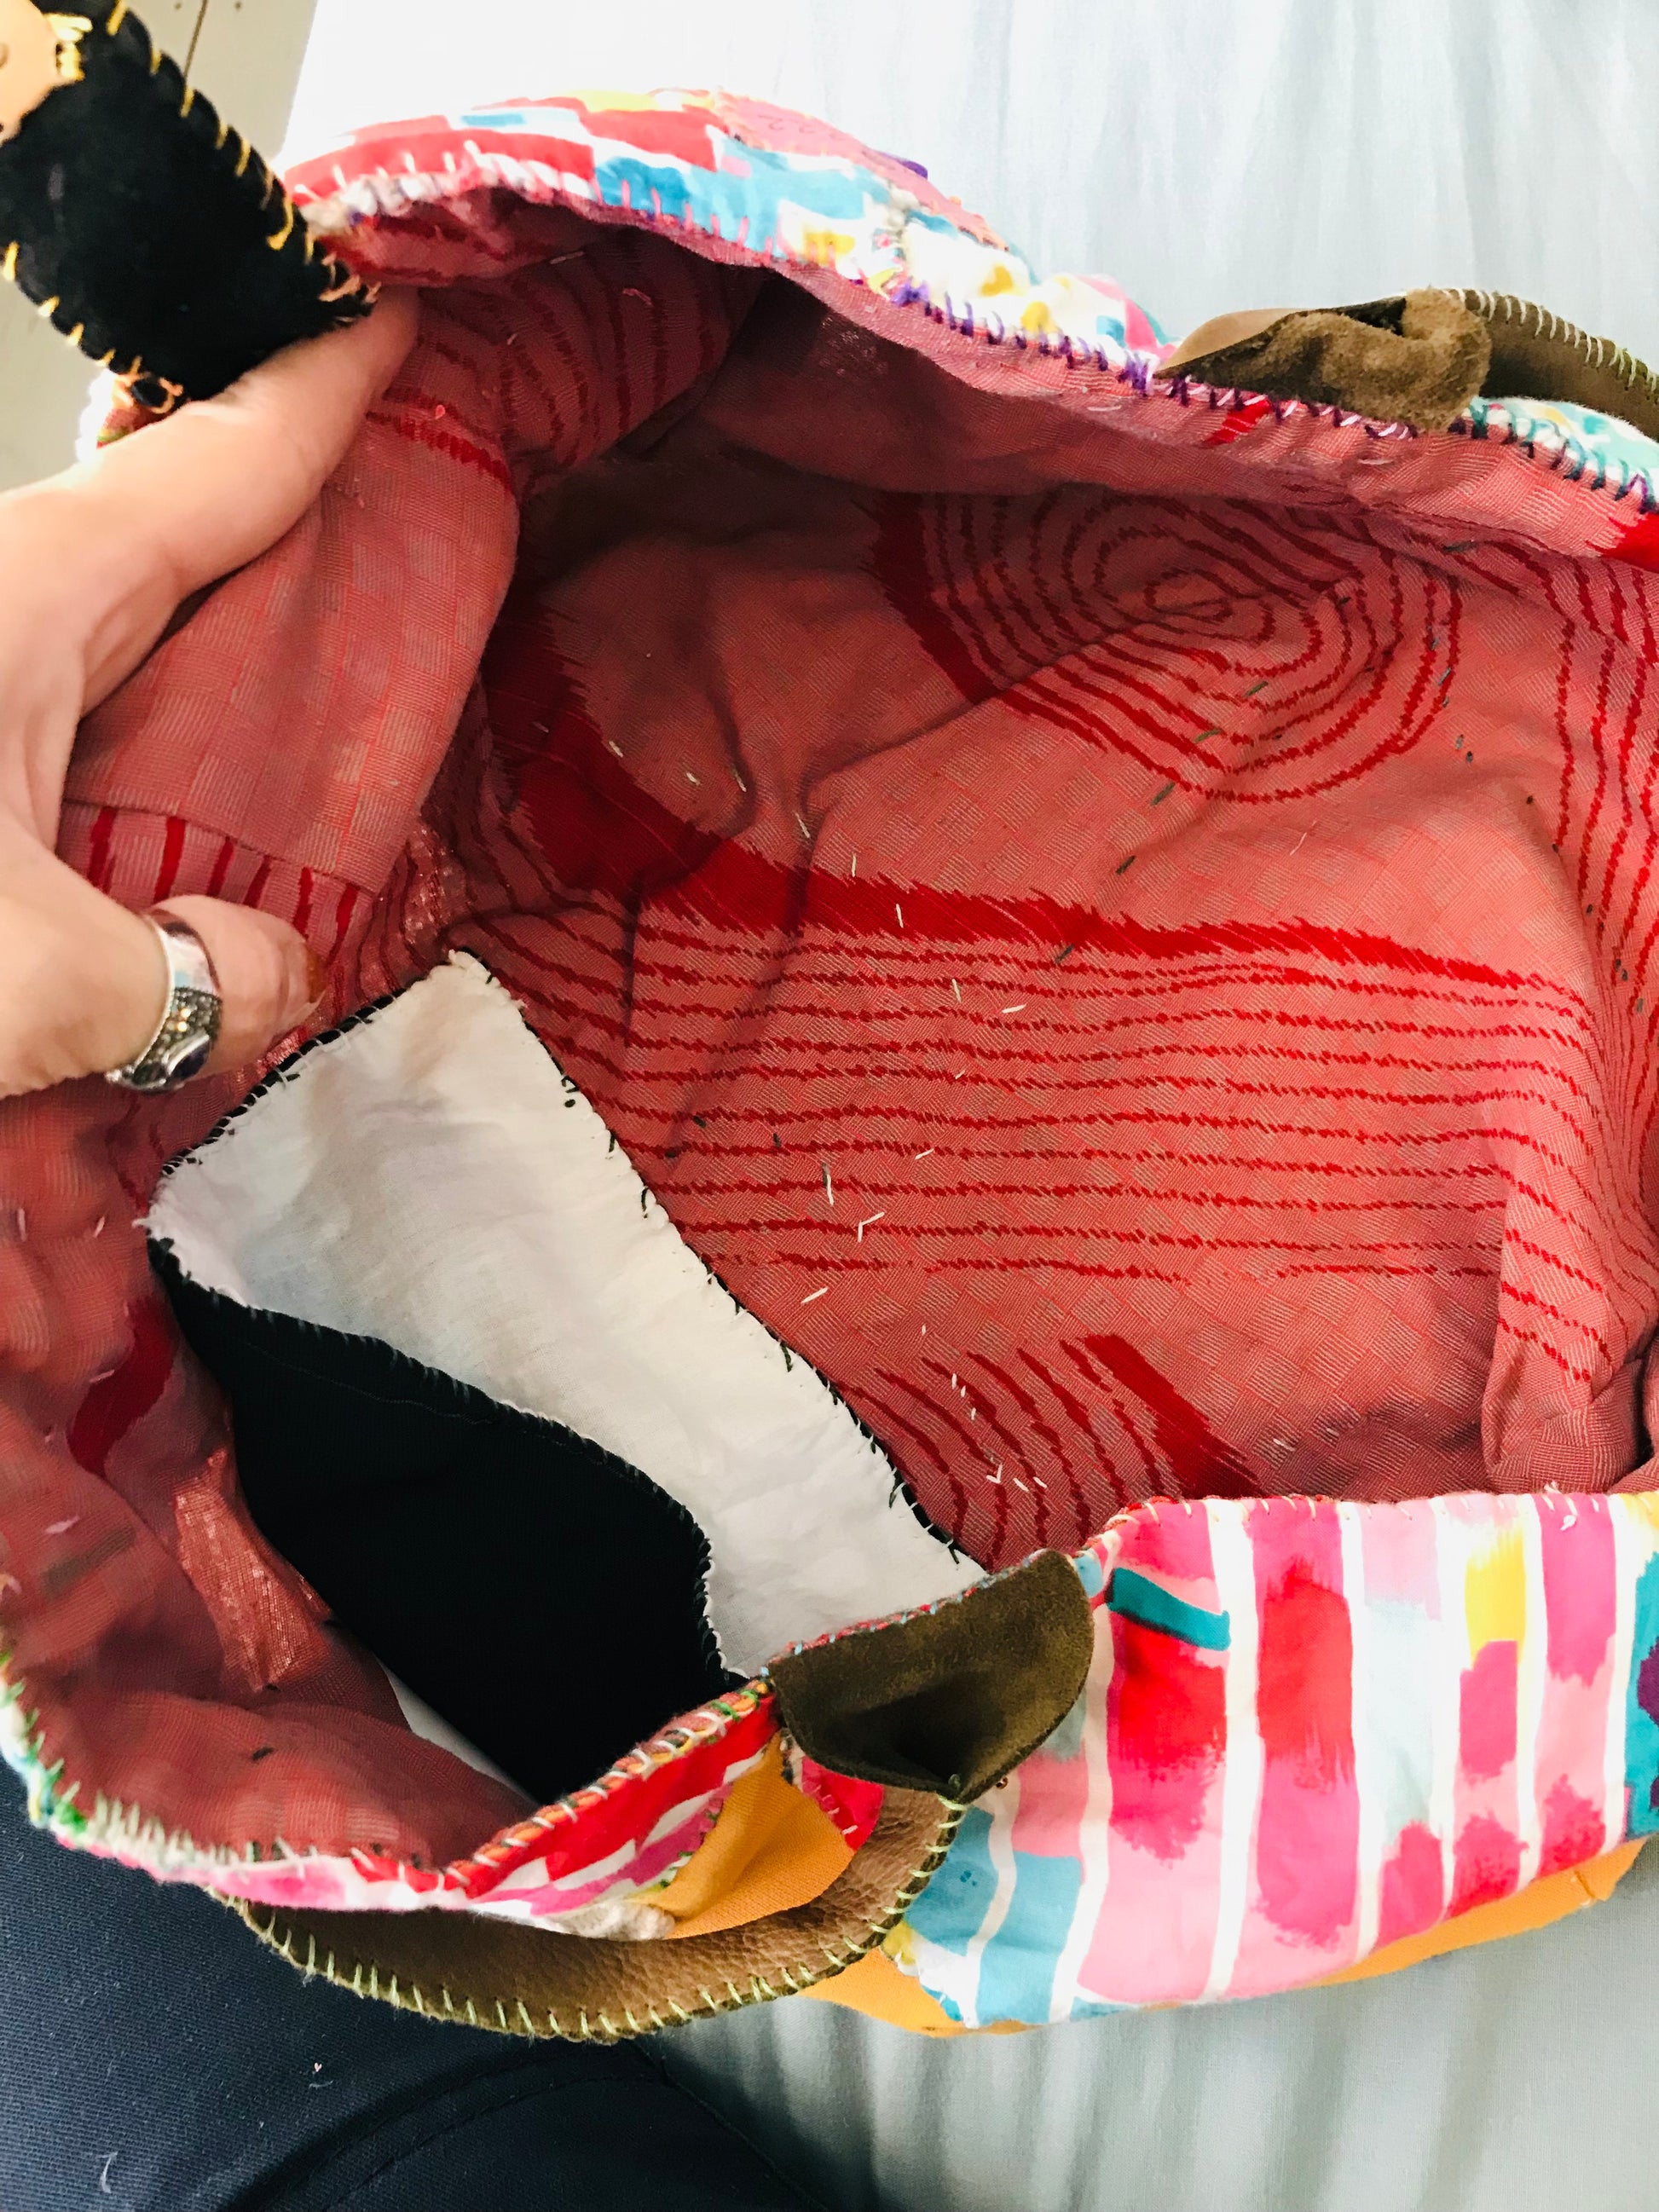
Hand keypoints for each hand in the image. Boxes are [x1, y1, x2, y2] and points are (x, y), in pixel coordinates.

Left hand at [0, 288, 417, 1098]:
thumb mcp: (21, 979)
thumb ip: (182, 981)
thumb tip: (256, 974)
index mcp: (31, 591)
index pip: (223, 462)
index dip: (321, 393)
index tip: (386, 322)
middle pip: (175, 538)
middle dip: (284, 539)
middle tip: (391, 559)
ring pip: (109, 641)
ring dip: (203, 681)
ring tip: (300, 740)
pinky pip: (53, 726)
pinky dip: (125, 768)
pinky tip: (159, 845)